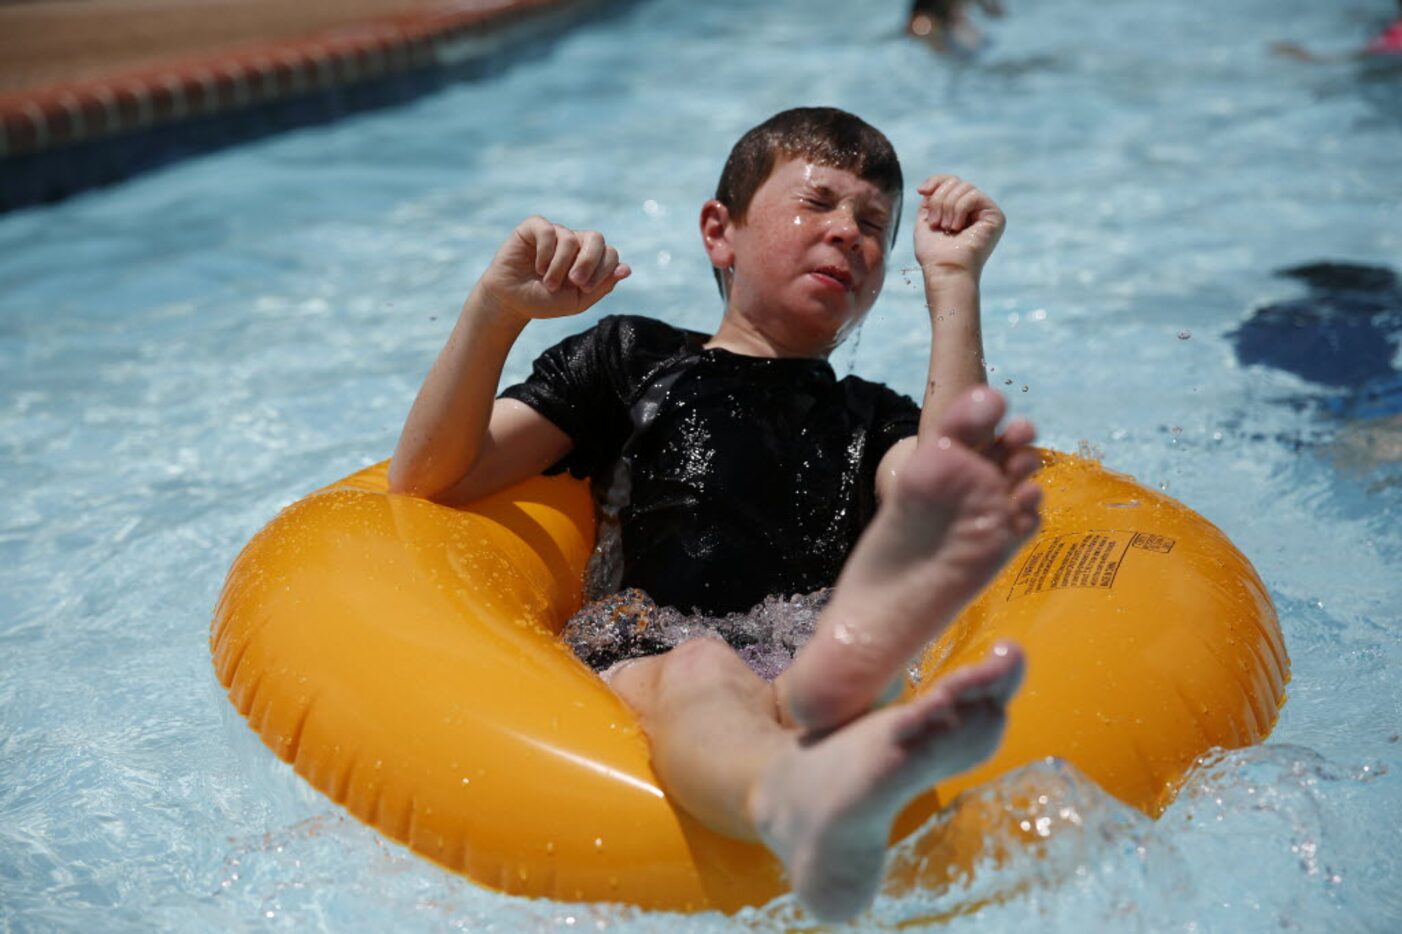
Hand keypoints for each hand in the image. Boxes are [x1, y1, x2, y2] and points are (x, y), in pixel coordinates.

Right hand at [477, 216, 630, 322]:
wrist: (512, 302)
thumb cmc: (544, 301)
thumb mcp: (578, 300)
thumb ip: (603, 286)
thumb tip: (626, 269)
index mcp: (590, 259)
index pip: (610, 253)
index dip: (603, 269)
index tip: (585, 287)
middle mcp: (575, 242)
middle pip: (597, 238)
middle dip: (589, 262)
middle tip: (575, 281)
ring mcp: (555, 233)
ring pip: (571, 239)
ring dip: (560, 266)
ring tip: (547, 282)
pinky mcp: (534, 228)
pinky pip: (548, 231)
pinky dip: (546, 253)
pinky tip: (538, 267)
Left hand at [913, 176, 1004, 281]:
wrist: (944, 270)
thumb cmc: (933, 253)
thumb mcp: (925, 220)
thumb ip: (930, 201)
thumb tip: (931, 184)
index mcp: (961, 210)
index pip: (951, 181)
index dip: (936, 181)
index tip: (921, 191)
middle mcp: (976, 210)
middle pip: (956, 182)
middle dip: (939, 200)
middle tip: (936, 223)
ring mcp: (987, 212)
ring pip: (964, 187)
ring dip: (947, 207)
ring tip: (946, 228)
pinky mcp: (995, 216)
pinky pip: (974, 195)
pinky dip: (959, 209)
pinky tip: (957, 228)